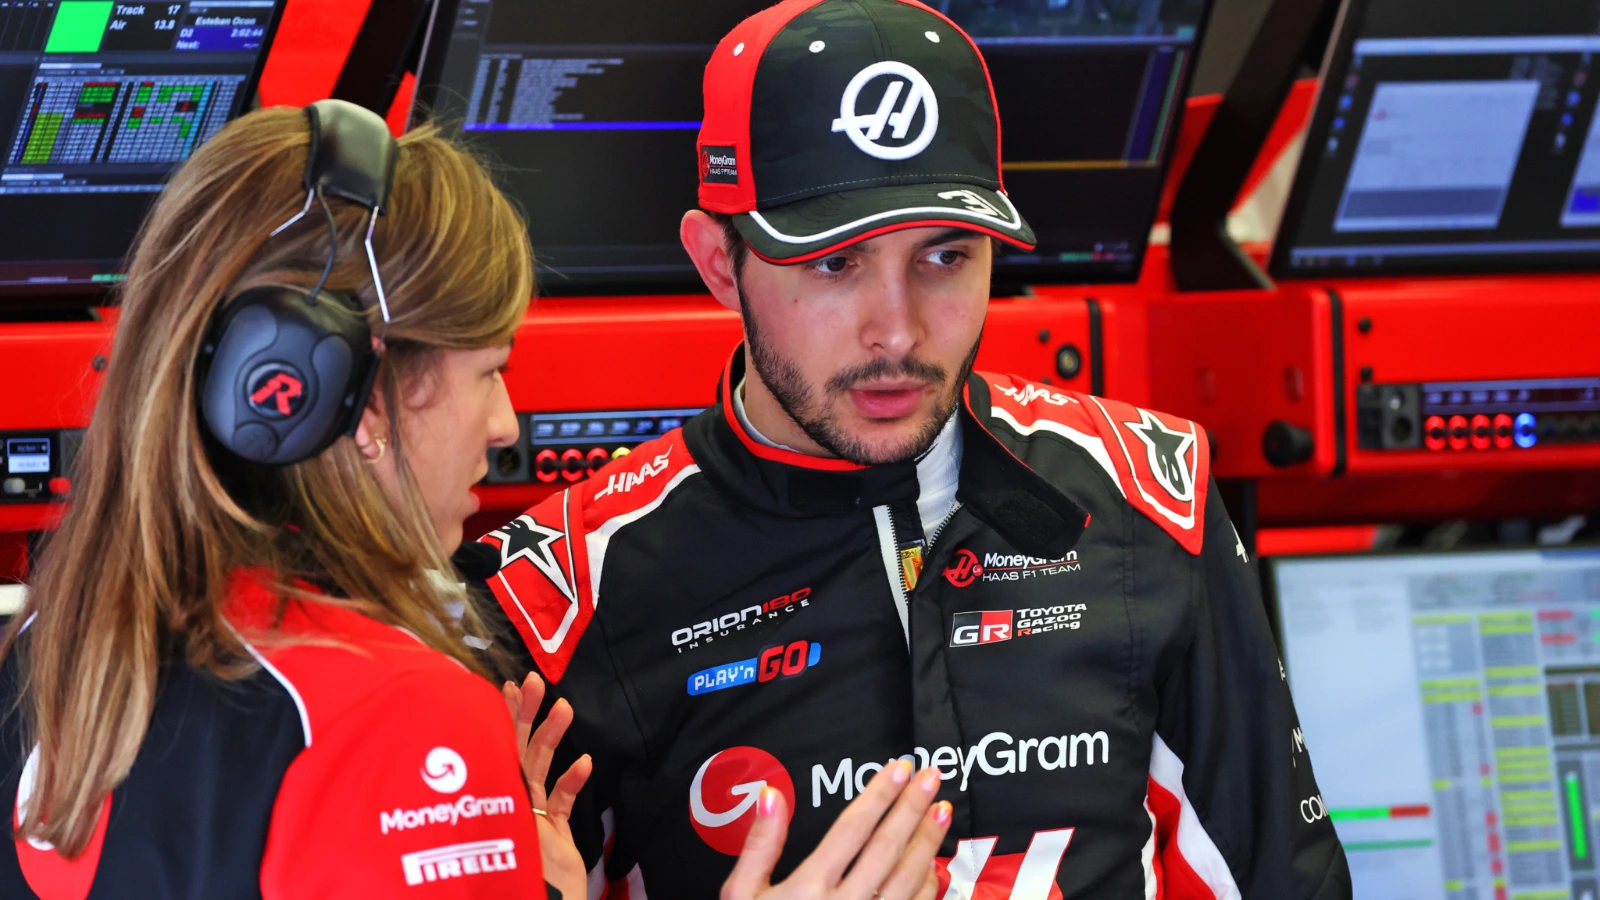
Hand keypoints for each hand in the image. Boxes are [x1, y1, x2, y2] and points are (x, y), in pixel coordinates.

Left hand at [503, 673, 591, 899]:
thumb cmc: (522, 877)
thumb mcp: (505, 832)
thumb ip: (504, 796)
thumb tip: (485, 751)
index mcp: (491, 798)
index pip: (494, 749)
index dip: (502, 718)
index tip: (509, 687)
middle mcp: (508, 802)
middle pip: (517, 752)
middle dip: (527, 716)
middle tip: (536, 682)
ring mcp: (531, 817)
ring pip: (540, 770)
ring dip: (554, 738)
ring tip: (565, 708)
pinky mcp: (552, 833)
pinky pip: (561, 801)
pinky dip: (572, 780)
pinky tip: (585, 763)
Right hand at [722, 758, 951, 899]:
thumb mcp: (740, 897)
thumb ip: (758, 846)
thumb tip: (771, 796)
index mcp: (808, 891)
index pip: (852, 830)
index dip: (879, 796)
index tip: (898, 768)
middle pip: (887, 848)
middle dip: (912, 808)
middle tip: (931, 776)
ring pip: (908, 880)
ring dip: (928, 842)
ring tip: (942, 810)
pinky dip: (928, 885)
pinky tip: (932, 864)